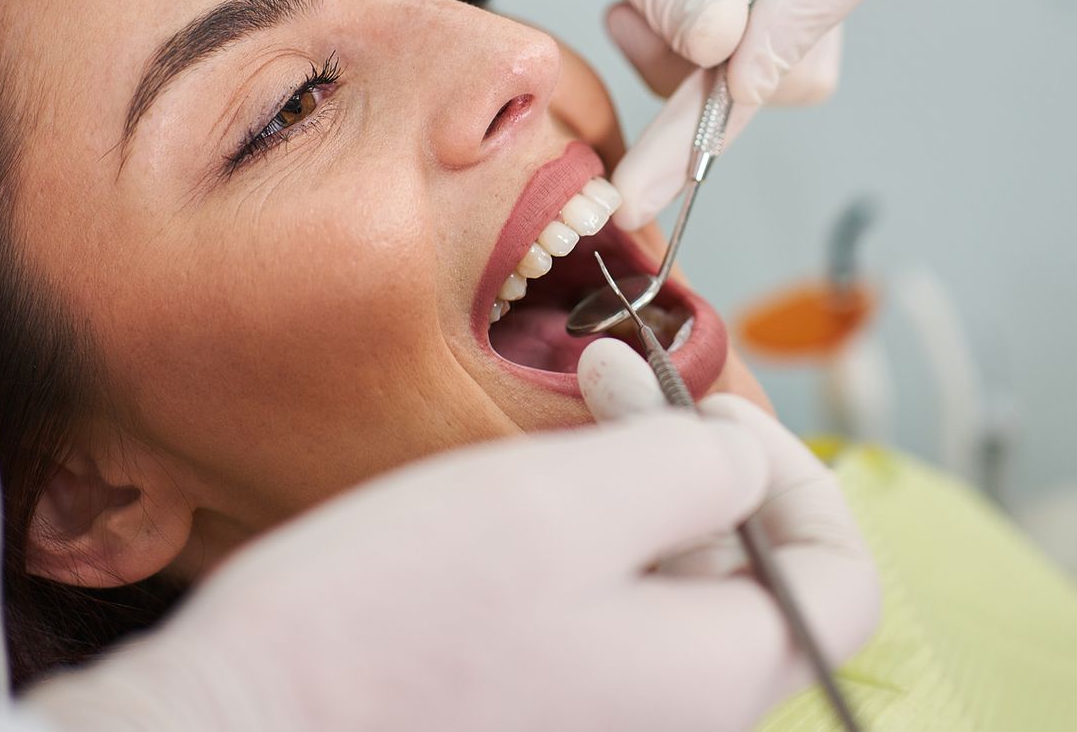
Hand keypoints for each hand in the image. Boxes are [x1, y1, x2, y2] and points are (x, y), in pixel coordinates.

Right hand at [27, 390, 875, 731]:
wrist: (236, 731)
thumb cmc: (395, 622)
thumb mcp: (570, 503)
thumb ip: (697, 471)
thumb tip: (745, 466)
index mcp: (715, 679)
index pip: (839, 583)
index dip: (795, 477)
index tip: (705, 412)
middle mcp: (675, 724)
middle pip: (745, 576)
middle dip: (689, 456)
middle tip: (603, 380)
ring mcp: (598, 728)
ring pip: (664, 589)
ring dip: (626, 487)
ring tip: (555, 420)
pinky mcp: (528, 719)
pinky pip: (596, 626)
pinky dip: (575, 546)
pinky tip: (508, 502)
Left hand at [457, 0, 916, 227]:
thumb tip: (727, 51)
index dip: (813, 15)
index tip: (737, 69)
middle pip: (818, 30)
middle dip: (728, 96)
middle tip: (646, 177)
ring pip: (776, 73)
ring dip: (694, 87)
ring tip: (622, 21)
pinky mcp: (742, 13)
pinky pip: (732, 81)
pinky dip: (676, 79)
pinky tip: (628, 19)